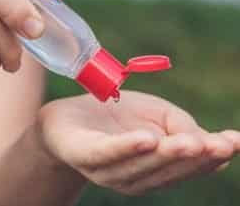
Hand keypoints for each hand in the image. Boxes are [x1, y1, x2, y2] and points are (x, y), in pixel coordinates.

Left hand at [37, 91, 239, 195]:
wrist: (66, 118)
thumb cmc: (115, 116)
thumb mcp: (155, 113)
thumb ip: (180, 126)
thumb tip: (207, 141)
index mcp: (153, 168)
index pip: (186, 166)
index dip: (211, 157)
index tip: (235, 142)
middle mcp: (133, 176)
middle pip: (166, 170)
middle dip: (193, 158)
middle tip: (218, 145)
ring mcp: (108, 170)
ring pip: (140, 166)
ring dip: (166, 155)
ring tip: (189, 143)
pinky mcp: (84, 155)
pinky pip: (107, 153)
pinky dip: (127, 148)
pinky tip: (146, 139)